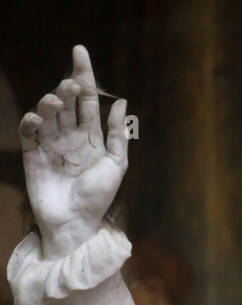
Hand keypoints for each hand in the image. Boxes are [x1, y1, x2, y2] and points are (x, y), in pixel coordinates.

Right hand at [19, 45, 128, 258]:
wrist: (77, 224)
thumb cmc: (98, 199)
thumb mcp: (116, 165)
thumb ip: (118, 134)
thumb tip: (121, 102)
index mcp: (90, 137)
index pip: (85, 99)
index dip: (83, 75)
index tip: (80, 51)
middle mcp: (69, 137)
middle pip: (65, 101)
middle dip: (67, 87)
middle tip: (72, 84)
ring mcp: (50, 145)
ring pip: (47, 112)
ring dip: (50, 101)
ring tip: (57, 101)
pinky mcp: (33, 156)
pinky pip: (29, 131)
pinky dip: (31, 120)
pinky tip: (38, 118)